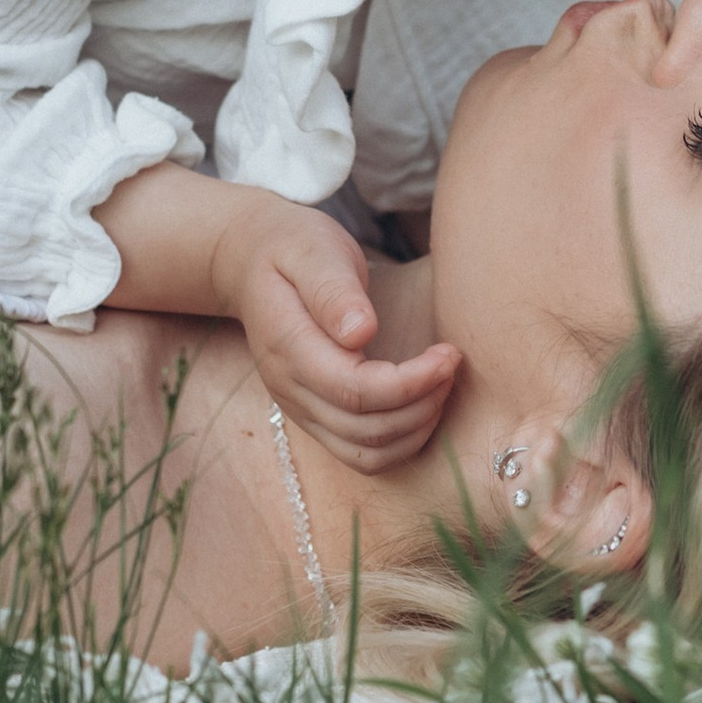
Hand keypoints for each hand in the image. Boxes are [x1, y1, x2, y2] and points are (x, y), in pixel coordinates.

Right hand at [212, 194, 460, 475]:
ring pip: (365, 453)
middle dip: (421, 405)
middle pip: (364, 429)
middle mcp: (289, 388)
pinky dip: (399, 441)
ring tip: (442, 384)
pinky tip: (423, 404)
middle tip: (452, 363)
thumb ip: (333, 289)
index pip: (355, 390)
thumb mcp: (312, 250)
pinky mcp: (312, 416)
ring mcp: (298, 408)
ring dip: (414, 429)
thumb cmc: (292, 248)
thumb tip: (361, 333)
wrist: (249, 263)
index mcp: (288, 346)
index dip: (410, 383)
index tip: (448, 354)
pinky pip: (360, 454)